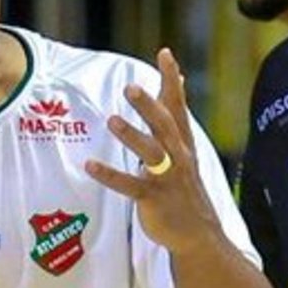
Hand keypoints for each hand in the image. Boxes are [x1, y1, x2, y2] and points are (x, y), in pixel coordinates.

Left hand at [83, 47, 221, 254]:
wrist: (198, 234)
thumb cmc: (185, 189)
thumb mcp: (185, 150)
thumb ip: (174, 117)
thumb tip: (175, 80)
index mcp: (183, 144)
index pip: (178, 107)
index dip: (171, 81)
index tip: (165, 54)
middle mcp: (178, 157)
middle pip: (165, 126)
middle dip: (149, 106)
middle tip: (131, 85)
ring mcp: (167, 179)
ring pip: (151, 153)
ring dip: (132, 136)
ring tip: (113, 120)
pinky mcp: (154, 199)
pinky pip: (130, 186)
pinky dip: (110, 176)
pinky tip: (89, 166)